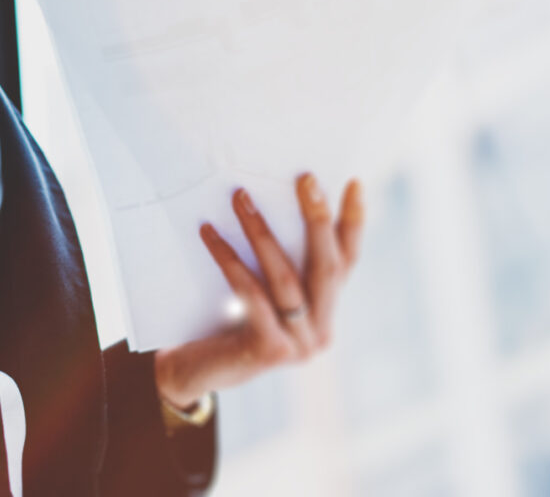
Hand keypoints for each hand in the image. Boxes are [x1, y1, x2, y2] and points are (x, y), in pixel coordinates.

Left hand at [153, 174, 364, 408]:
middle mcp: (321, 330)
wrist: (197, 371)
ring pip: (285, 277)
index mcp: (325, 312)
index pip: (347, 261)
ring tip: (241, 196)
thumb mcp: (261, 291)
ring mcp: (300, 345)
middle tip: (305, 178)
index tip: (353, 183)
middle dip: (317, 219)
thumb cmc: (228, 320)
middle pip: (326, 267)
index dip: (353, 224)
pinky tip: (210, 233)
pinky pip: (250, 294)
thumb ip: (278, 263)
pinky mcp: (270, 351)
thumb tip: (266, 196)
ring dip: (261, 231)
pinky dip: (230, 259)